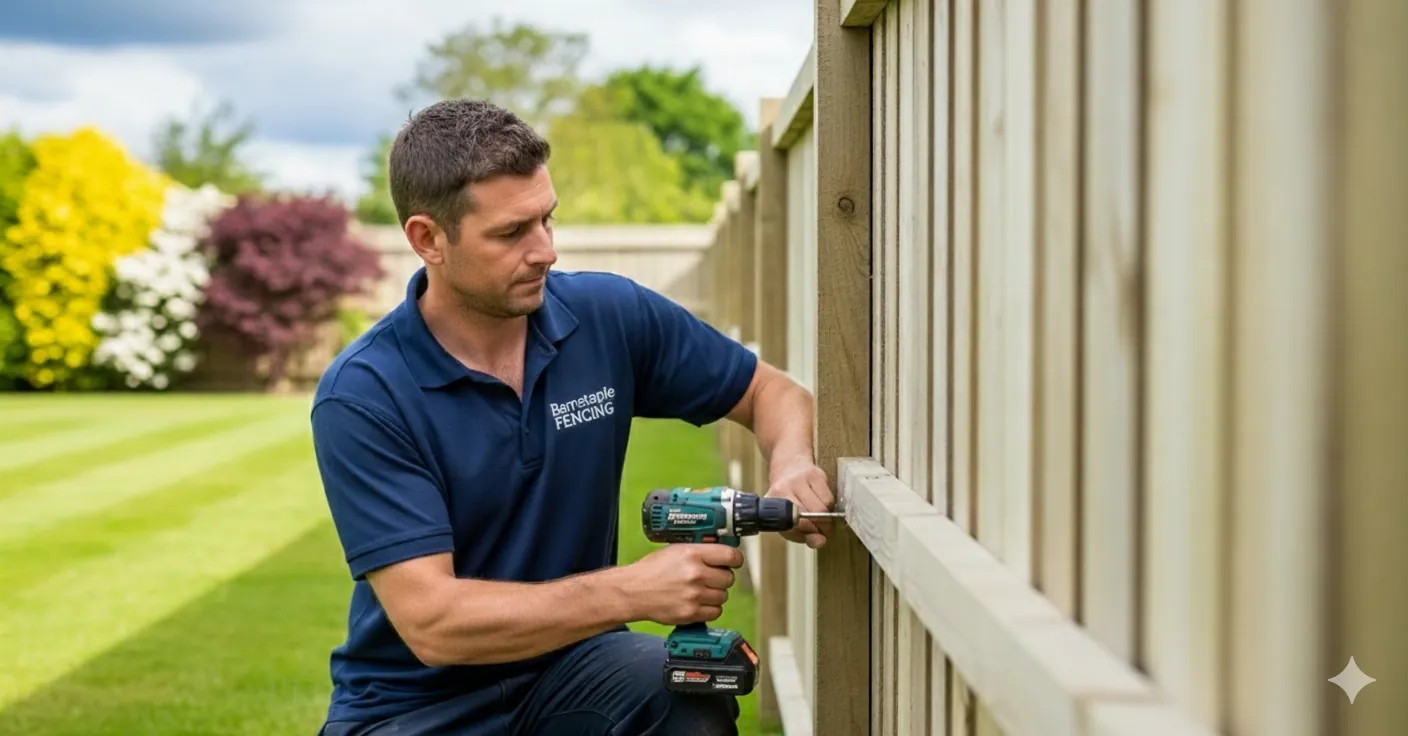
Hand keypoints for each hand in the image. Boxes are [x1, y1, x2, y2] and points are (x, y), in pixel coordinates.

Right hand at [619, 543, 743, 625]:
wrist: (633, 591)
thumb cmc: (652, 570)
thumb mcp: (675, 550)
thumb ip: (700, 551)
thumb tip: (723, 553)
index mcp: (692, 554)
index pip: (731, 556)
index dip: (735, 559)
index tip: (733, 562)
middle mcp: (695, 574)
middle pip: (729, 578)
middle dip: (722, 578)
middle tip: (711, 577)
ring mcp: (694, 595)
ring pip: (723, 596)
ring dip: (715, 594)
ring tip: (701, 590)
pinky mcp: (690, 613)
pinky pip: (715, 612)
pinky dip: (710, 609)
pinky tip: (698, 602)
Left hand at [766, 457, 834, 548]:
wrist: (789, 466)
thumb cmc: (787, 500)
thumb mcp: (787, 520)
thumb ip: (802, 535)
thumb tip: (820, 541)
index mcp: (774, 501)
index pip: (797, 522)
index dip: (810, 532)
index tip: (815, 536)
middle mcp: (785, 487)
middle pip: (814, 514)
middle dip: (822, 527)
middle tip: (823, 530)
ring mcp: (801, 479)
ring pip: (824, 507)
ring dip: (828, 518)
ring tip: (822, 518)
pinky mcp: (816, 474)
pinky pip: (829, 498)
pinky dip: (830, 506)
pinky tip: (823, 505)